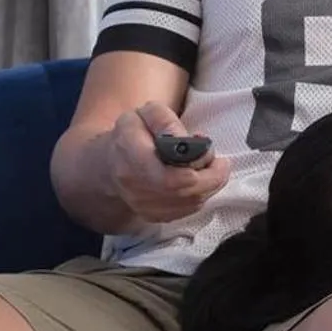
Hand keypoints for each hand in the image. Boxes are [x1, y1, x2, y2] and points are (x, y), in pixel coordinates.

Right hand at [108, 102, 230, 223]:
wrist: (109, 166)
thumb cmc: (132, 135)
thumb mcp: (145, 114)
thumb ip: (165, 121)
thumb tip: (184, 139)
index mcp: (130, 155)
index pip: (167, 176)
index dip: (196, 169)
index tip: (211, 153)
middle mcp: (134, 186)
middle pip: (184, 191)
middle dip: (211, 178)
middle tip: (222, 163)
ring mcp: (142, 206)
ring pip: (189, 203)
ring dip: (209, 186)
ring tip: (212, 169)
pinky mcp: (153, 217)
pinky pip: (186, 211)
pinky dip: (200, 196)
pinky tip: (200, 182)